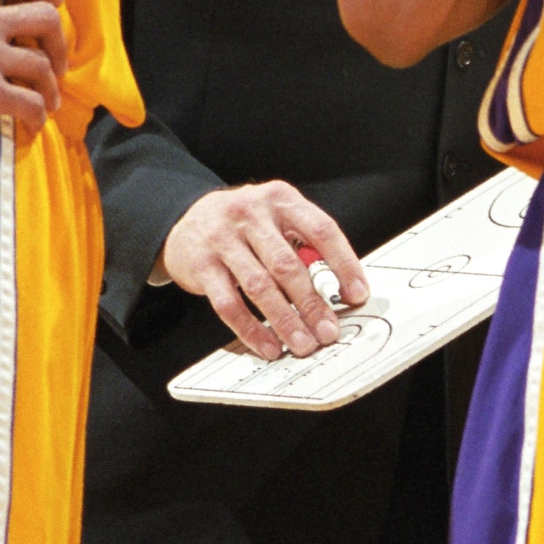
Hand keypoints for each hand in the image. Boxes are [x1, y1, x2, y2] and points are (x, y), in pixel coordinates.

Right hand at [161, 182, 368, 360]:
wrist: (186, 220)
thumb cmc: (244, 225)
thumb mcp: (276, 218)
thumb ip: (304, 244)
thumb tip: (339, 291)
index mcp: (280, 198)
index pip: (322, 229)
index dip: (344, 264)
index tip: (357, 294)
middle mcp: (250, 213)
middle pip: (288, 264)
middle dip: (312, 303)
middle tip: (329, 331)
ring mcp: (222, 238)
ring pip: (259, 286)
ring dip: (285, 320)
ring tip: (303, 344)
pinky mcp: (201, 265)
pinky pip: (228, 303)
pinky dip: (250, 329)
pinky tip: (268, 346)